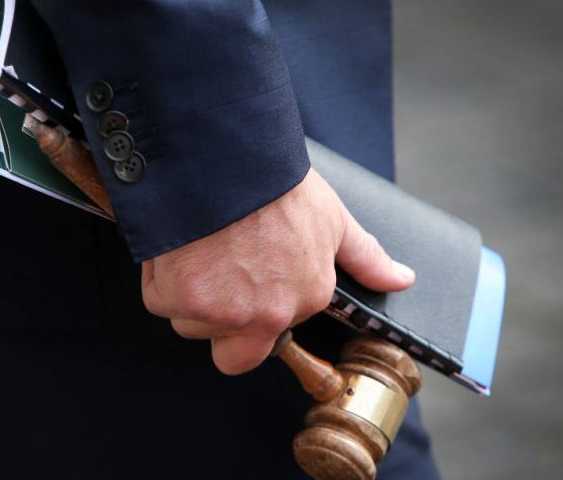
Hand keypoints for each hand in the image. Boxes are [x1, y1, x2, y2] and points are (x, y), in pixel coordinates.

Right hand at [141, 168, 414, 374]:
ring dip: (190, 294)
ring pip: (191, 322)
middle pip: (233, 356)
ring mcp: (220, 311)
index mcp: (306, 298)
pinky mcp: (177, 298)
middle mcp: (266, 314)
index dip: (255, 307)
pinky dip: (162, 275)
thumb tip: (402, 280)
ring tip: (201, 248)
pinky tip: (179, 244)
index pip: (272, 337)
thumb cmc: (276, 183)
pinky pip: (160, 298)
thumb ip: (366, 257)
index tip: (246, 274)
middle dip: (222, 330)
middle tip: (218, 283)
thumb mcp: (332, 218)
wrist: (225, 156)